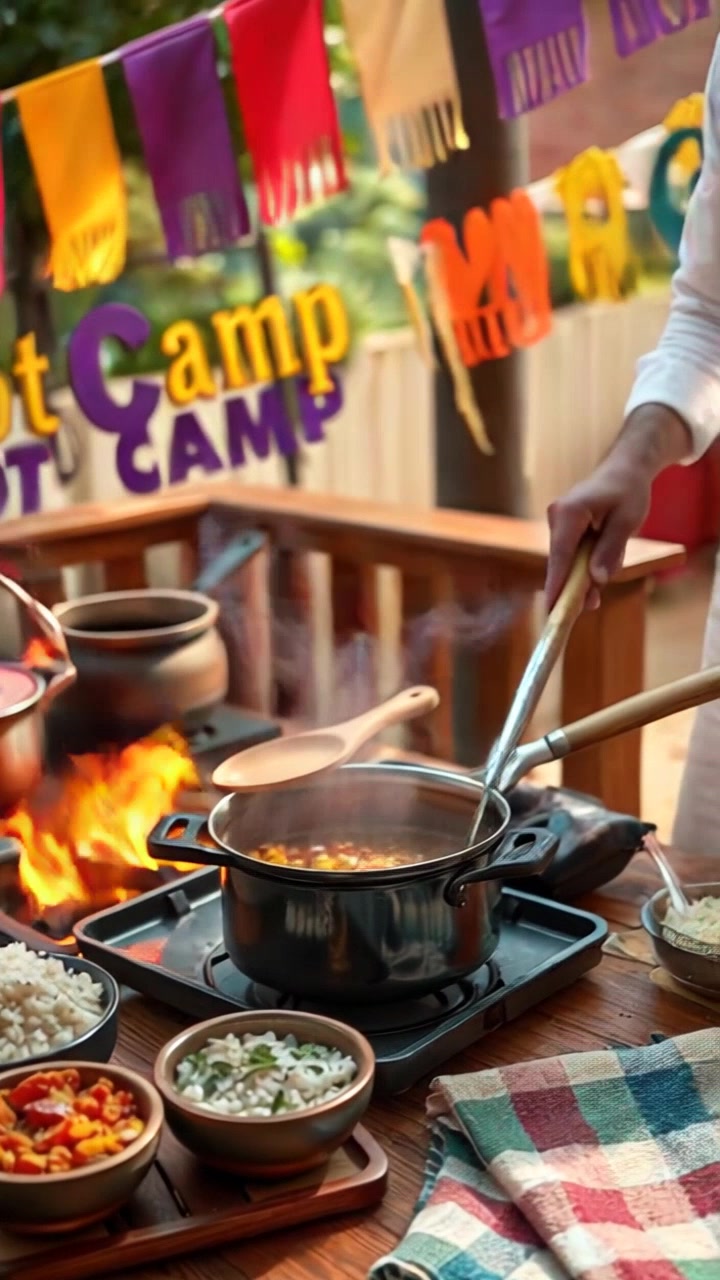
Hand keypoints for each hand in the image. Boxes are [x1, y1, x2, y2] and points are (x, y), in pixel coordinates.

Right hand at [545, 459, 652, 610]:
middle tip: (591, 606)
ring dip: (583, 577)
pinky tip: (601, 569)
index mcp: (569, 512)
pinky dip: (585, 566)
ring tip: (601, 586)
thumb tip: (596, 579)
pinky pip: (572, 555)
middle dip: (574, 586)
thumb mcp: (627, 521)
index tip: (552, 609)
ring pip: (567, 561)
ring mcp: (559, 523)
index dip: (557, 584)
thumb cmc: (628, 491)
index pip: (560, 555)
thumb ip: (611, 550)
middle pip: (561, 562)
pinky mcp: (564, 529)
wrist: (625, 469)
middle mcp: (557, 517)